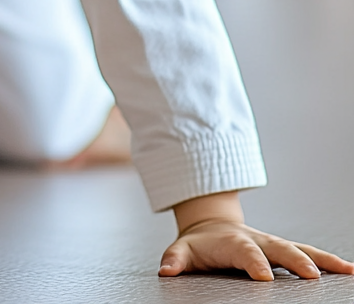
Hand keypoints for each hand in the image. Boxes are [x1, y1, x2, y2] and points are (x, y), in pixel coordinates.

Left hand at [160, 218, 353, 280]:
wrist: (212, 225)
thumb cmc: (200, 245)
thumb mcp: (183, 250)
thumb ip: (175, 260)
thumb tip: (166, 271)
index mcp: (232, 241)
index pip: (244, 251)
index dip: (253, 263)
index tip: (264, 277)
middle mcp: (257, 240)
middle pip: (278, 247)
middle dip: (294, 259)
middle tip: (311, 275)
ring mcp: (272, 243)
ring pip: (299, 248)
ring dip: (321, 259)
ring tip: (345, 270)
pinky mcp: (285, 249)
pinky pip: (309, 253)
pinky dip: (329, 261)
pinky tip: (349, 271)